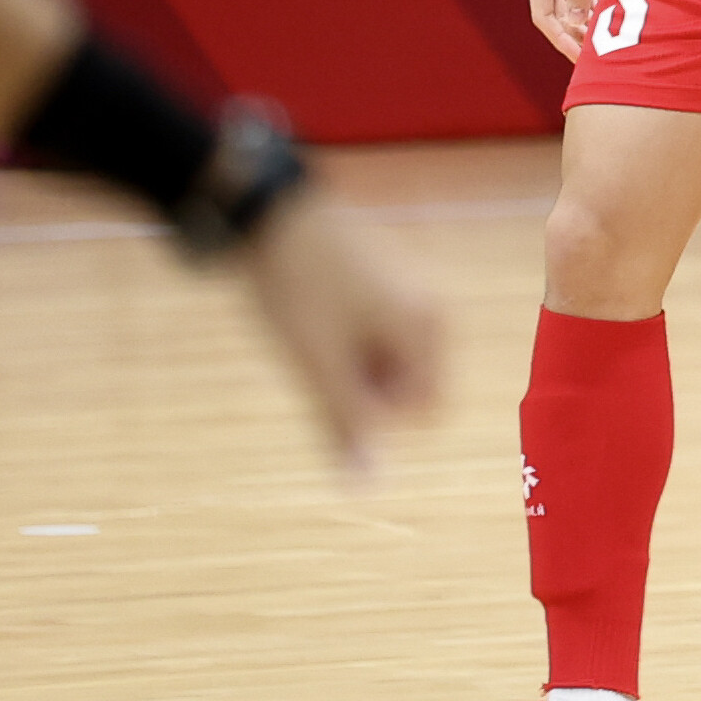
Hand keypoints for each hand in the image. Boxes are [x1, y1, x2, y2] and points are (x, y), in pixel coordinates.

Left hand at [241, 189, 444, 472]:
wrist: (271, 213)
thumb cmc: (298, 289)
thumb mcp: (317, 365)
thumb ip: (348, 424)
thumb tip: (368, 487)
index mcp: (426, 330)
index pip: (425, 410)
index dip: (378, 413)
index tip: (333, 383)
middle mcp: (429, 313)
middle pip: (408, 386)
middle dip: (365, 388)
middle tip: (317, 361)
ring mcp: (409, 295)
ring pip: (388, 363)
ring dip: (353, 367)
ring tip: (310, 336)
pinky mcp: (385, 284)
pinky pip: (378, 336)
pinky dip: (347, 342)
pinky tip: (312, 317)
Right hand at [521, 0, 612, 60]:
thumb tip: (578, 20)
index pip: (545, 18)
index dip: (562, 40)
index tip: (580, 60)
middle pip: (555, 15)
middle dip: (572, 36)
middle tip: (595, 59)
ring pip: (566, 3)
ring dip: (580, 22)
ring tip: (599, 43)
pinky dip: (587, 4)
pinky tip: (602, 15)